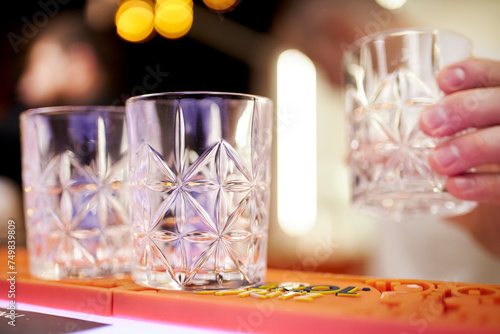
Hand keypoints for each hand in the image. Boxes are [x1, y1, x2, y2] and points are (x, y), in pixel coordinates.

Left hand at [419, 58, 499, 204]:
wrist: (493, 200)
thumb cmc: (464, 162)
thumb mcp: (445, 144)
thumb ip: (411, 144)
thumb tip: (353, 155)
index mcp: (499, 98)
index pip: (494, 75)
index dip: (472, 73)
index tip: (442, 80)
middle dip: (465, 109)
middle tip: (428, 124)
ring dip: (473, 147)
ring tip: (437, 160)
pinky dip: (484, 185)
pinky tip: (455, 186)